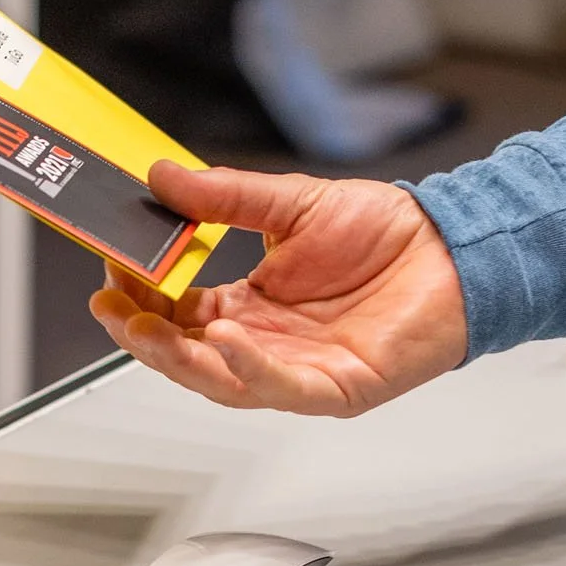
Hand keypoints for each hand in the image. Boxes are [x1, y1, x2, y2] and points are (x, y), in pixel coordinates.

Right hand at [90, 161, 466, 415]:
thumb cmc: (387, 233)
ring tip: (143, 327)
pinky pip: (280, 387)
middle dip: (143, 335)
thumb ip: (224, 197)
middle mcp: (267, 345)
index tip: (111, 269)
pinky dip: (247, 367)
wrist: (454, 246)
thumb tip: (164, 177)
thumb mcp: (290, 204)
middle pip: (188, 354)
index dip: (141, 295)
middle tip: (111, 306)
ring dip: (178, 358)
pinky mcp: (336, 388)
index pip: (178, 312)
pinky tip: (224, 338)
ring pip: (222, 382)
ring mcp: (299, 371)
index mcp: (251, 306)